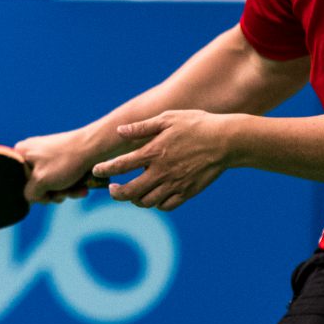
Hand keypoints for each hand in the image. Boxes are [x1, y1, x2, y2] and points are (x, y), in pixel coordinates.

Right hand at [13, 130, 102, 203]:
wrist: (95, 147)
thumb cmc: (65, 162)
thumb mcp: (41, 182)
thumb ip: (29, 194)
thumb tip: (31, 198)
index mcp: (21, 152)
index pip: (19, 182)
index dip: (33, 193)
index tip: (46, 194)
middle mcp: (31, 152)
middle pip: (36, 184)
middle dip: (52, 194)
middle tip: (63, 194)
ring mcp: (47, 155)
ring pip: (51, 183)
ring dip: (64, 191)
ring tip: (77, 189)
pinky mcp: (61, 158)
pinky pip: (61, 177)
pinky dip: (71, 185)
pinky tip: (82, 188)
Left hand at [92, 110, 227, 210]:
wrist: (227, 141)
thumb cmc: (196, 125)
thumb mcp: (168, 118)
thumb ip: (143, 127)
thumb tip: (120, 131)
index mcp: (153, 152)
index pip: (120, 165)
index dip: (105, 169)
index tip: (97, 170)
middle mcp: (161, 171)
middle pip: (130, 191)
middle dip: (116, 193)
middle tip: (112, 189)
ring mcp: (175, 184)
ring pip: (147, 202)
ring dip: (135, 199)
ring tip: (132, 193)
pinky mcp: (188, 192)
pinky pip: (166, 206)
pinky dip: (157, 204)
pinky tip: (154, 196)